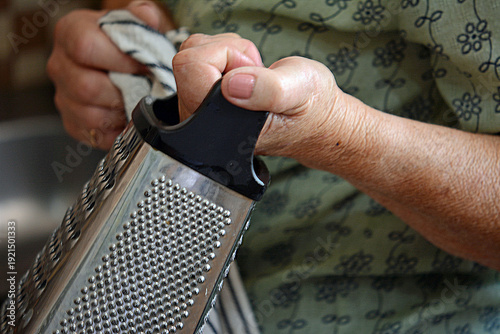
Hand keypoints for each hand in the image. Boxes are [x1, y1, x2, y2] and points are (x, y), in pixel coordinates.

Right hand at [47, 1, 172, 149]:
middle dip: (123, 91)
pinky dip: (117, 130)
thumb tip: (147, 17)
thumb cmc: (126, 44)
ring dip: (121, 112)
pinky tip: (128, 117)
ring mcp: (64, 96)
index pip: (85, 48)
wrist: (120, 64)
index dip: (120, 61)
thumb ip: (142, 18)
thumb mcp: (135, 24)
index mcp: (71, 33)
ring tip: (137, 102)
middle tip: (144, 88)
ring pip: (90, 115)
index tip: (143, 65)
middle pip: (86, 87)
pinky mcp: (73, 123)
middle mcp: (60, 65)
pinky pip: (95, 135)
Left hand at [173, 34, 356, 169]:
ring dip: (227, 53)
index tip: (251, 72)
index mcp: (220, 127)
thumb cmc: (309, 109)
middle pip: (188, 57)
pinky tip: (246, 76)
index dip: (224, 56)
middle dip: (226, 52)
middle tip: (254, 73)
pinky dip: (225, 56)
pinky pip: (200, 58)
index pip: (192, 67)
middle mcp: (202, 122)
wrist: (313, 120)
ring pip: (194, 53)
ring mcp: (200, 110)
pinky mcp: (202, 98)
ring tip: (254, 76)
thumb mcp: (299, 92)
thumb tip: (230, 85)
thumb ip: (269, 89)